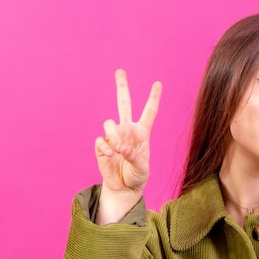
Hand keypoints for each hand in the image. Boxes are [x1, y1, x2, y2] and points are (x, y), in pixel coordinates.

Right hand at [94, 69, 161, 208]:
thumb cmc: (137, 176)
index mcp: (142, 132)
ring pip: (109, 123)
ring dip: (113, 135)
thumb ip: (134, 156)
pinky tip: (110, 156)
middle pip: (124, 103)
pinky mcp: (101, 145)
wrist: (123, 187)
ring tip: (117, 149)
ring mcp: (113, 136)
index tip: (158, 83)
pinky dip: (106, 148)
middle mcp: (128, 130)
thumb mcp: (142, 168)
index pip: (149, 112)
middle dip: (122, 87)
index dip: (153, 98)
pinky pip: (101, 140)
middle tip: (120, 71)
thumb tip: (120, 147)